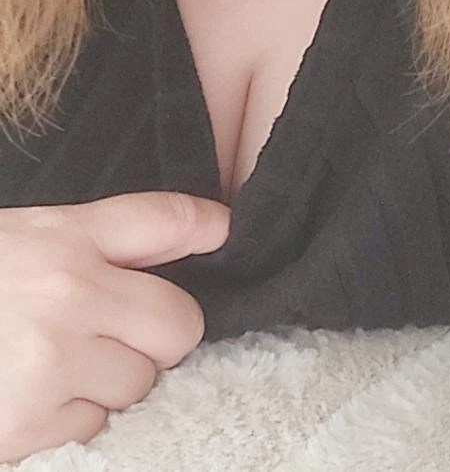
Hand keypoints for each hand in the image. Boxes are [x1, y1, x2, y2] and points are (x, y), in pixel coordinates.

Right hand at [0, 191, 229, 462]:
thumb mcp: (28, 236)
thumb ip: (109, 234)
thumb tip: (211, 227)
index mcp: (60, 238)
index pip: (160, 221)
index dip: (204, 227)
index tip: (224, 232)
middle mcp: (65, 294)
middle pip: (179, 324)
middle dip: (157, 334)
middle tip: (110, 329)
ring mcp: (50, 364)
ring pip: (141, 384)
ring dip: (113, 382)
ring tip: (54, 362)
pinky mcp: (31, 426)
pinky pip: (97, 425)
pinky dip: (75, 417)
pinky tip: (33, 394)